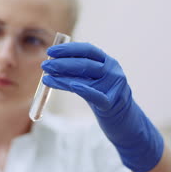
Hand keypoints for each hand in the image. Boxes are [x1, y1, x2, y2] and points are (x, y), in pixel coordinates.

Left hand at [41, 42, 163, 171]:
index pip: (87, 50)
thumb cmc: (104, 98)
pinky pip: (95, 96)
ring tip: (47, 78)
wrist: (126, 122)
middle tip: (45, 66)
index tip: (50, 52)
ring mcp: (114, 87)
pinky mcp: (112, 104)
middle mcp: (113, 71)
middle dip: (61, 64)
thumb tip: (53, 64)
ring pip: (85, 79)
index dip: (68, 49)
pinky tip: (71, 85)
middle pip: (84, 64)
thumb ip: (78, 72)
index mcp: (108, 62)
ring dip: (63, 77)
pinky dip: (83, 89)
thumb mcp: (94, 81)